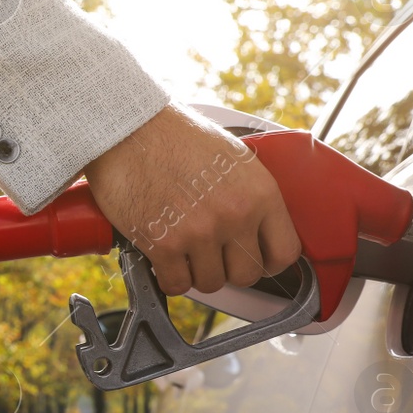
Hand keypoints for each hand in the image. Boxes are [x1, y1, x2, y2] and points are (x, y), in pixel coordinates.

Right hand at [83, 103, 301, 295]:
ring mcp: (199, 232)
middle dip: (228, 268)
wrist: (128, 128)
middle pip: (246, 275)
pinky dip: (169, 277)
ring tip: (184, 251)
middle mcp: (235, 215)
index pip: (284, 252)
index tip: (256, 260)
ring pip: (211, 283)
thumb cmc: (174, 135)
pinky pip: (176, 284)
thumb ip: (250, 193)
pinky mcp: (163, 244)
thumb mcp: (232, 156)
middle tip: (212, 254)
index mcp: (259, 192)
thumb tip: (258, 224)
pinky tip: (164, 259)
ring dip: (196, 272)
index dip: (268, 261)